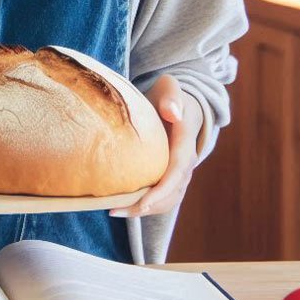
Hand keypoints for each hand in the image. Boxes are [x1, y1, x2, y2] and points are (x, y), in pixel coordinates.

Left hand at [111, 75, 202, 218]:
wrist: (177, 104)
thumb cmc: (169, 95)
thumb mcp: (170, 88)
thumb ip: (172, 98)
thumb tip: (172, 113)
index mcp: (185, 142)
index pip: (177, 172)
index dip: (162, 190)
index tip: (144, 203)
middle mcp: (185, 162)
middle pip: (172, 193)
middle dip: (147, 206)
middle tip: (117, 210)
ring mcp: (179, 172)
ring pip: (167, 200)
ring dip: (143, 210)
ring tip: (114, 211)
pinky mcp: (169, 176)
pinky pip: (161, 197)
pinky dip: (144, 205)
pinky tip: (120, 205)